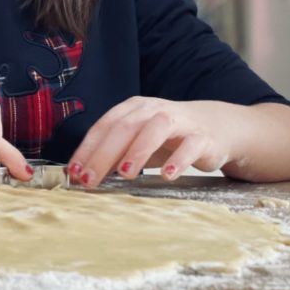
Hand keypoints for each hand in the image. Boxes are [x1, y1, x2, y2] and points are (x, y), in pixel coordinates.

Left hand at [67, 97, 234, 187]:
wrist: (215, 127)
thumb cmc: (168, 137)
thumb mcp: (136, 143)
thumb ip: (111, 155)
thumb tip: (80, 175)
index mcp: (133, 109)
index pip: (104, 126)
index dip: (87, 149)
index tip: (74, 173)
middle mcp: (153, 111)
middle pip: (124, 128)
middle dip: (103, 155)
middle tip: (89, 180)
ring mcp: (179, 122)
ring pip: (155, 129)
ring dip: (138, 151)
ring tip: (124, 173)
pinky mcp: (202, 137)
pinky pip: (190, 146)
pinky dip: (178, 160)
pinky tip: (167, 175)